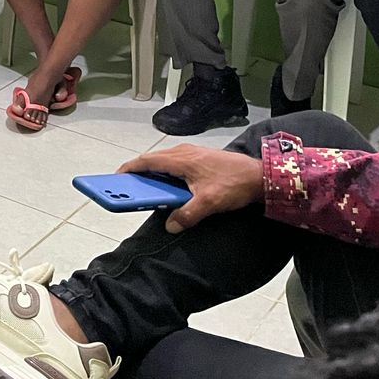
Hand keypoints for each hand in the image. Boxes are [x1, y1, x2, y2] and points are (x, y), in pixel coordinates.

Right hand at [117, 143, 264, 232]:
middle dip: (140, 174)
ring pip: (165, 162)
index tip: (116, 179)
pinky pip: (176, 165)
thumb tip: (170, 226)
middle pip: (153, 161)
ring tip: (149, 191)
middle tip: (130, 189)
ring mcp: (192, 153)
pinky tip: (172, 189)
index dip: (129, 169)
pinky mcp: (200, 158)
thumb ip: (186, 215)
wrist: (262, 175)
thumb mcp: (208, 203)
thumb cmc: (234, 184)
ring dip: (155, 175)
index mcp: (180, 159)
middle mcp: (183, 152)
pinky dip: (167, 174)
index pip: (146, 161)